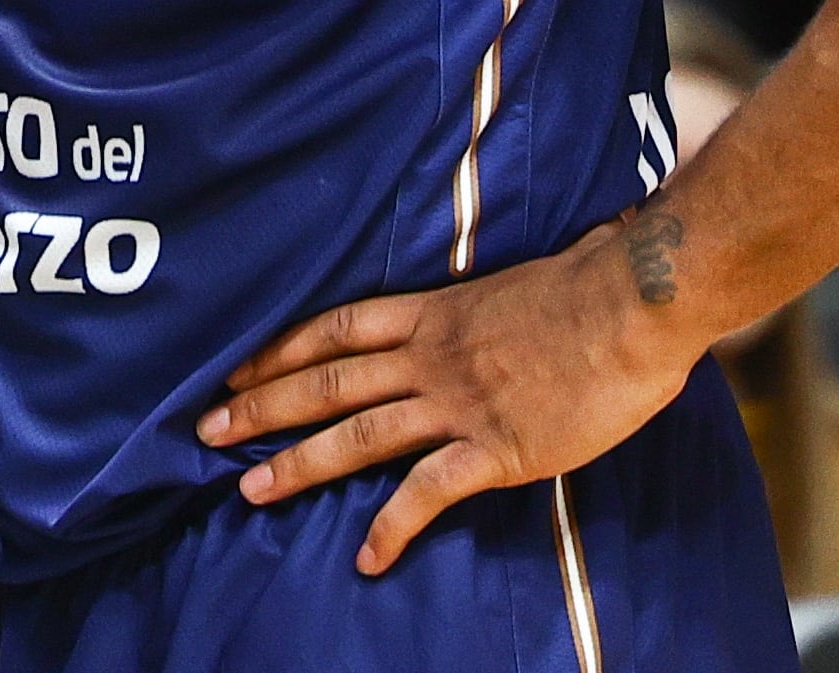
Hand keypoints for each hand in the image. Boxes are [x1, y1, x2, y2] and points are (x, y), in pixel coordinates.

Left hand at [193, 212, 706, 573]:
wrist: (633, 302)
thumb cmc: (592, 285)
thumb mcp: (515, 283)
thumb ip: (482, 307)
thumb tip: (482, 315)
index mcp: (434, 311)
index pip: (336, 327)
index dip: (281, 348)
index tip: (237, 366)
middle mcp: (430, 355)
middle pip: (325, 380)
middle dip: (261, 405)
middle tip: (205, 430)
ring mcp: (458, 402)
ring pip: (357, 434)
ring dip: (297, 462)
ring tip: (249, 489)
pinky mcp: (495, 447)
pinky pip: (428, 491)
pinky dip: (392, 525)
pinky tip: (366, 555)